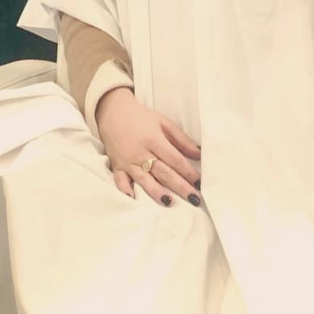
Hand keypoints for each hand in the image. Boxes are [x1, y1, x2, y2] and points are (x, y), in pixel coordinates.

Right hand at [96, 88, 201, 207]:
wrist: (112, 111)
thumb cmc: (141, 117)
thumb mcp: (164, 122)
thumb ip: (182, 139)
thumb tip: (199, 154)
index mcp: (154, 139)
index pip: (175, 159)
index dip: (189, 172)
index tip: (200, 183)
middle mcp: (141, 152)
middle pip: (164, 172)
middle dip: (180, 187)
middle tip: (195, 199)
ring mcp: (128, 161)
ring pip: (144, 179)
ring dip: (157, 192)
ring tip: (169, 203)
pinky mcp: (117, 166)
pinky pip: (120, 181)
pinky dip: (126, 191)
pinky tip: (134, 199)